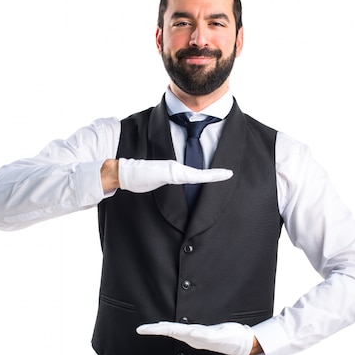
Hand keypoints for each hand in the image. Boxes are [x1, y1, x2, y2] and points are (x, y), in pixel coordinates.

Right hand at [118, 158, 232, 192]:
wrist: (124, 172)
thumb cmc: (137, 177)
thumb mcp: (156, 180)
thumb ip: (167, 181)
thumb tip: (171, 186)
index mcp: (175, 171)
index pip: (197, 174)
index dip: (210, 175)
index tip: (223, 174)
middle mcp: (177, 169)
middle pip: (201, 173)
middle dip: (216, 175)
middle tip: (230, 174)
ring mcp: (175, 170)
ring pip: (199, 174)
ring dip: (213, 176)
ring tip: (227, 174)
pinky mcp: (171, 173)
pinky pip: (191, 176)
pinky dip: (203, 176)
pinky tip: (212, 176)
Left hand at [136, 321, 255, 354]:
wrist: (243, 343)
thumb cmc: (232, 338)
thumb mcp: (221, 336)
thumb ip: (207, 336)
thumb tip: (192, 334)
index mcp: (194, 337)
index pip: (171, 331)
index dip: (156, 330)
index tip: (143, 329)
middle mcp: (193, 338)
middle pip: (169, 331)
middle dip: (154, 330)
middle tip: (140, 329)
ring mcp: (196, 337)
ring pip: (175, 332)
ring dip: (162, 329)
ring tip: (150, 328)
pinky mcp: (201, 335)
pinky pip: (183, 332)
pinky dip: (173, 329)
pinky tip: (167, 328)